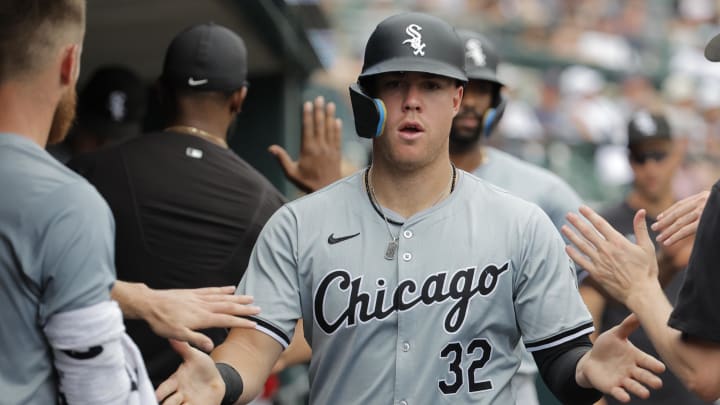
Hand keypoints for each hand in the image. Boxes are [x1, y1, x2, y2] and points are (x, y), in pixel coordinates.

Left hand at [143, 286, 259, 351]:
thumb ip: (195, 339)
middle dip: (244, 309)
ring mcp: (199, 298)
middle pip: (228, 307)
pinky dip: (223, 289)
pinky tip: (231, 288)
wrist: (149, 304)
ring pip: (223, 297)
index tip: (254, 324)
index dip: (241, 322)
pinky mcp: (193, 293)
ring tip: (250, 298)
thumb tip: (212, 346)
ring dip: (237, 298)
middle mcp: (204, 306)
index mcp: (202, 318)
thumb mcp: (177, 335)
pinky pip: (212, 290)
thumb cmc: (162, 322)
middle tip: (259, 309)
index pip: (226, 320)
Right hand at [156, 340, 224, 404]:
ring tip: (182, 403)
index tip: (156, 397)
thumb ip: (184, 348)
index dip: (160, 393)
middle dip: (167, 404)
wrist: (217, 380)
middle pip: (167, 403)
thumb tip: (173, 337)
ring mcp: (187, 402)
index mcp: (176, 381)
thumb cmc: (202, 367)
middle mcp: (179, 394)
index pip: (164, 389)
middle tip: (168, 402)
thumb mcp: (195, 356)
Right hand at [269, 96, 341, 192]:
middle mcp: (320, 147)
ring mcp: (330, 149)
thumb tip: (270, 148)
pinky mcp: (337, 154)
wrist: (326, 191)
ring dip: (330, 116)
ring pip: (330, 129)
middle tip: (319, 98)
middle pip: (319, 125)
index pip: (307, 128)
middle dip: (319, 110)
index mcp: (308, 149)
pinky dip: (337, 129)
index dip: (307, 115)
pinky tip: (337, 120)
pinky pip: (337, 138)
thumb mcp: (291, 173)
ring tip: (330, 104)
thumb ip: (281, 159)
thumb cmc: (306, 183)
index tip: (307, 104)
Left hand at [562, 206, 658, 305]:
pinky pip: (581, 261)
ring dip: (572, 236)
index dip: (589, 214)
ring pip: (582, 245)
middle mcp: (606, 250)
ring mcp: (600, 262)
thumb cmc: (646, 270)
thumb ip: (640, 228)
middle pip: (588, 232)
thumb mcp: (647, 247)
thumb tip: (641, 211)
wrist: (641, 292)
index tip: (581, 208)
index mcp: (618, 242)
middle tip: (568, 215)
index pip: (600, 224)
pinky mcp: (596, 273)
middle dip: (577, 222)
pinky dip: (573, 254)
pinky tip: (566, 247)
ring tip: (564, 227)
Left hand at [576, 315, 664, 401]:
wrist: (591, 360)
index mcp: (636, 357)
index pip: (647, 361)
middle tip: (657, 384)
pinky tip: (625, 397)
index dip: (653, 365)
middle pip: (644, 376)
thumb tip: (638, 312)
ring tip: (645, 393)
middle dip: (651, 380)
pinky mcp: (613, 387)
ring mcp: (623, 380)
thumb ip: (627, 326)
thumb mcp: (615, 334)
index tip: (661, 368)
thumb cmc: (607, 347)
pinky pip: (619, 392)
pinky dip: (622, 395)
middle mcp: (632, 370)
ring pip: (634, 387)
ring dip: (639, 390)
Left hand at [652, 190, 708, 245]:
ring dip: (667, 232)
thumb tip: (692, 213)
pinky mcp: (705, 222)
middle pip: (677, 213)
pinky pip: (686, 231)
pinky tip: (667, 242)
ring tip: (659, 239)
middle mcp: (701, 201)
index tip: (658, 218)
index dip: (668, 211)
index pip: (680, 204)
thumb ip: (702, 207)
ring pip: (680, 223)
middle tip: (653, 228)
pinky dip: (675, 237)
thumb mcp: (713, 204)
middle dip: (664, 222)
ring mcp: (702, 211)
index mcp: (702, 196)